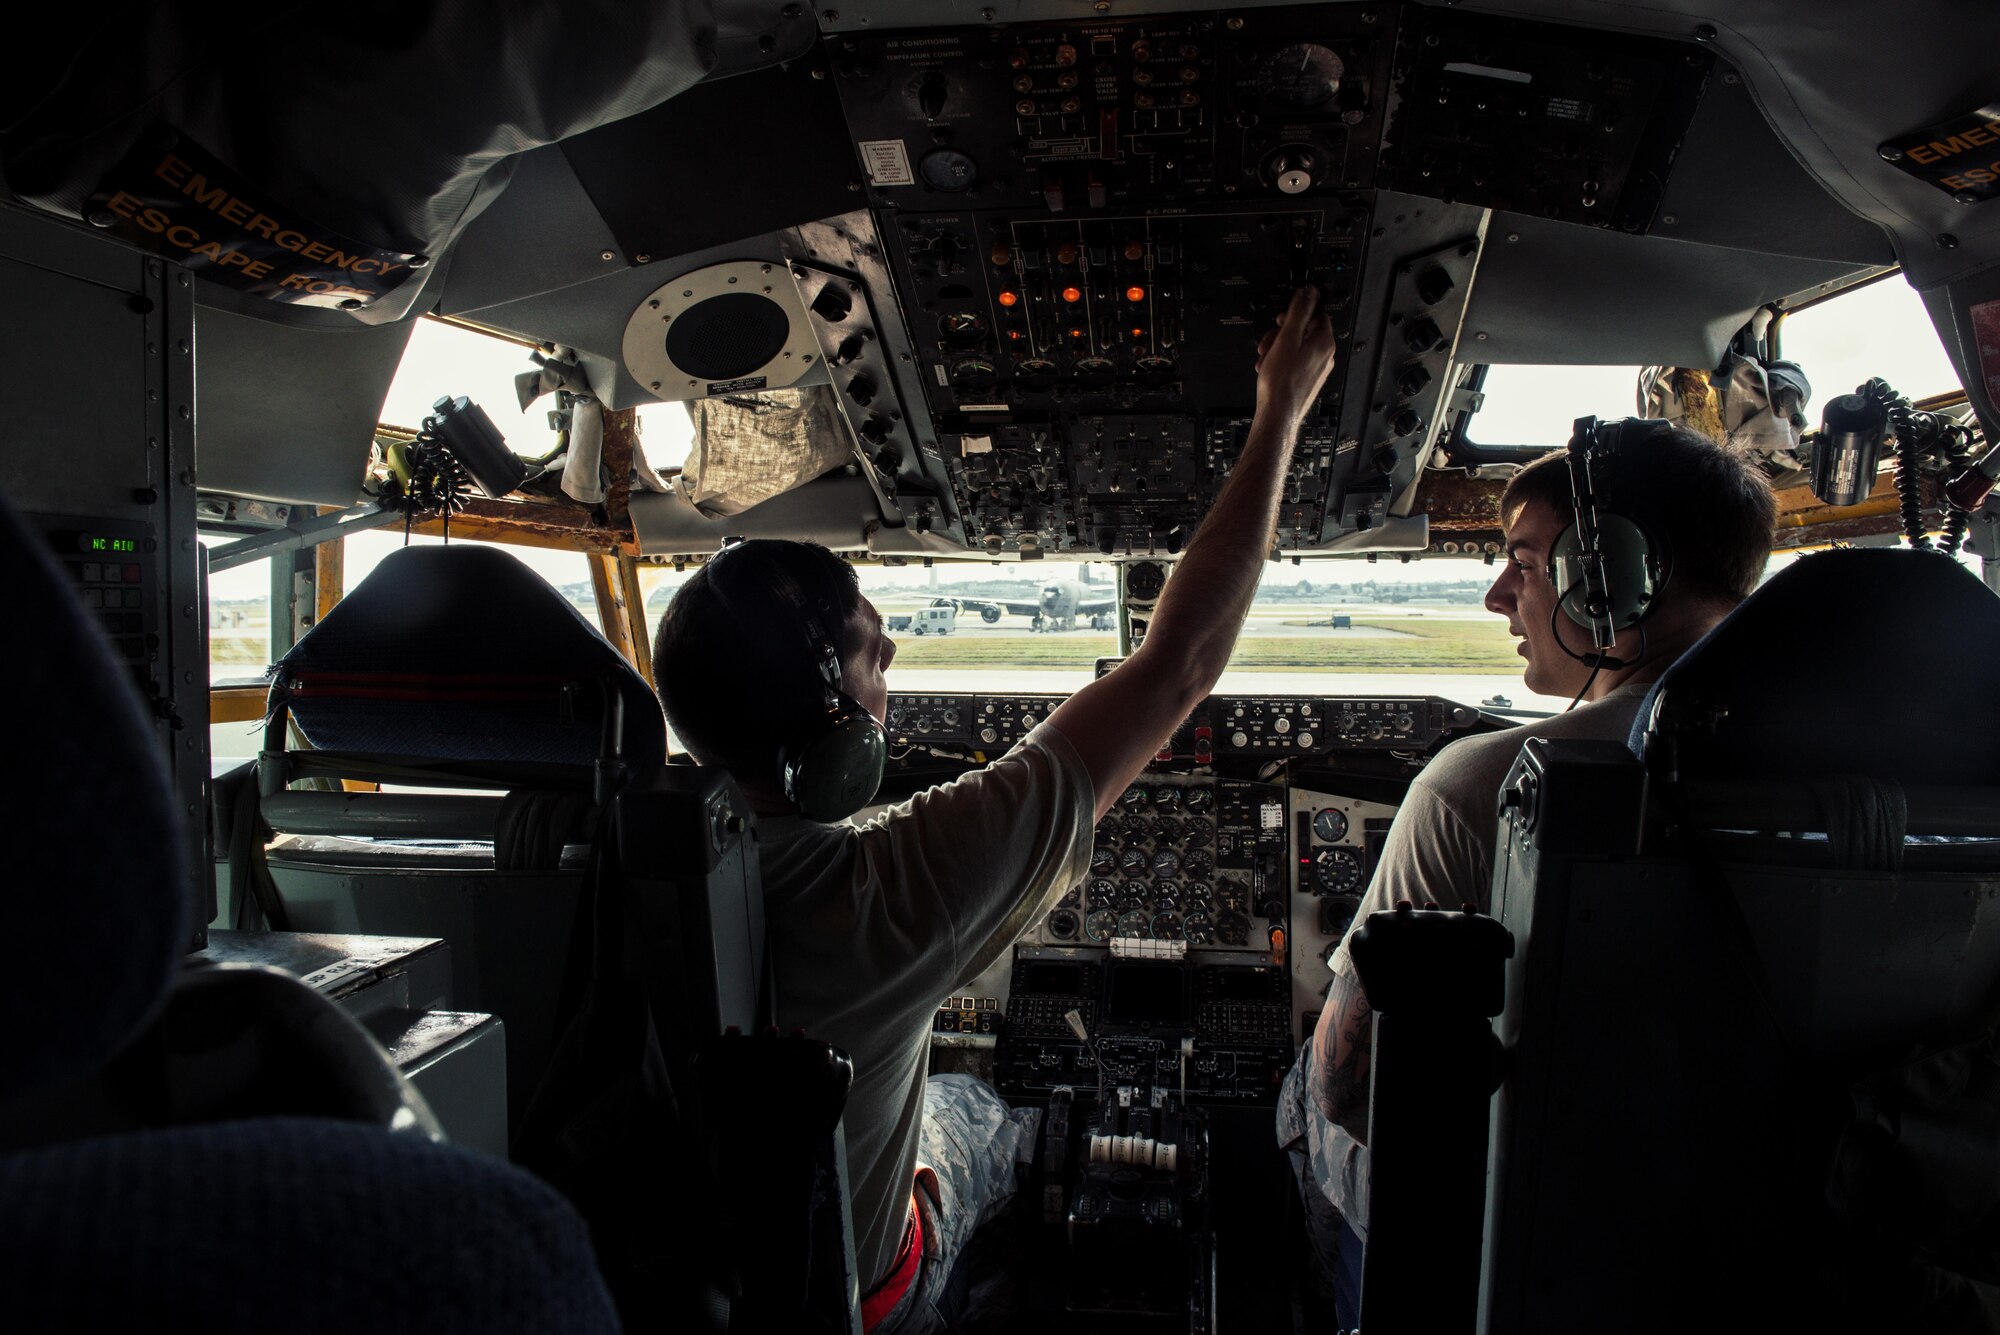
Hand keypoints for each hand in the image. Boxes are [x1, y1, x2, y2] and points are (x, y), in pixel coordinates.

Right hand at [1254, 287, 1338, 422]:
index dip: (1295, 313)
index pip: (1315, 313)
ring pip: (1297, 346)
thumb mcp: (1286, 338)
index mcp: (1324, 342)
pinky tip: (1269, 368)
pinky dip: (1280, 361)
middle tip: (1269, 341)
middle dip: (1282, 333)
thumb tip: (1309, 291)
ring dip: (1278, 347)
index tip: (1281, 318)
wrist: (1278, 414)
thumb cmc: (1281, 382)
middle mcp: (1325, 355)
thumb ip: (1298, 311)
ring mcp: (1317, 369)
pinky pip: (1295, 361)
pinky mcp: (1307, 379)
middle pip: (1304, 330)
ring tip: (1266, 357)